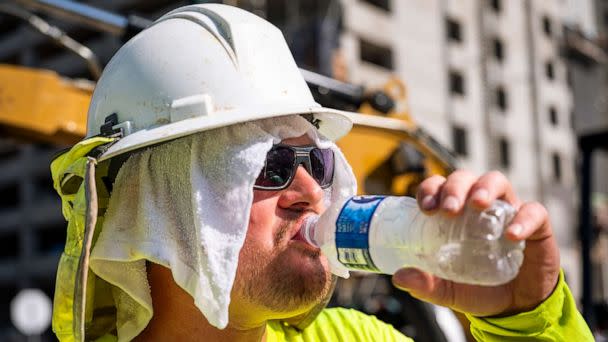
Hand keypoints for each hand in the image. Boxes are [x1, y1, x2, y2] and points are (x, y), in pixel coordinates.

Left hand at [391, 170, 559, 316]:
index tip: (426, 207)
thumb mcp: (448, 290)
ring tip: (477, 204)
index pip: (438, 187)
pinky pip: (534, 212)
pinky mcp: (536, 226)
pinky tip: (512, 235)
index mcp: (454, 214)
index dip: (430, 189)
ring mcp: (507, 211)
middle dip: (454, 187)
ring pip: (496, 181)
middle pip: (465, 178)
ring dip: (484, 188)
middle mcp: (478, 206)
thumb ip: (425, 284)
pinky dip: (523, 218)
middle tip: (449, 209)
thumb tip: (398, 277)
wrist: (515, 309)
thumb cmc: (478, 289)